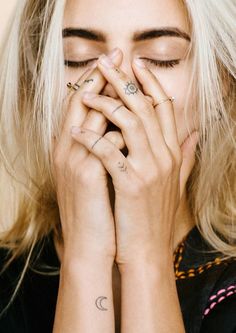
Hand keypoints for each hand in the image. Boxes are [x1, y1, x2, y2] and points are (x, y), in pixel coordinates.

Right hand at [52, 49, 124, 264]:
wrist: (89, 244)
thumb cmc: (98, 209)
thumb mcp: (96, 176)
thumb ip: (103, 150)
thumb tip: (118, 128)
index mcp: (69, 149)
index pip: (79, 106)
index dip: (94, 82)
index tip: (112, 63)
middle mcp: (65, 150)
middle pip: (81, 101)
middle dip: (101, 76)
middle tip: (117, 54)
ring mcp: (74, 160)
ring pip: (91, 113)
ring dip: (111, 93)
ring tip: (127, 74)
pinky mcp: (87, 173)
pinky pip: (104, 139)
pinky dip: (119, 126)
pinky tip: (133, 119)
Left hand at [71, 51, 198, 269]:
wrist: (148, 249)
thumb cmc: (155, 214)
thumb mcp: (175, 182)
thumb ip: (186, 156)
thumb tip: (194, 133)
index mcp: (171, 153)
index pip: (164, 107)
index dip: (150, 82)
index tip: (135, 64)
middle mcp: (164, 156)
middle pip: (145, 107)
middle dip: (124, 81)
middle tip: (106, 63)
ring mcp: (149, 169)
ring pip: (130, 122)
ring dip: (106, 104)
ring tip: (86, 94)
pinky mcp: (131, 183)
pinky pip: (109, 152)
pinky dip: (91, 138)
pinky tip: (76, 130)